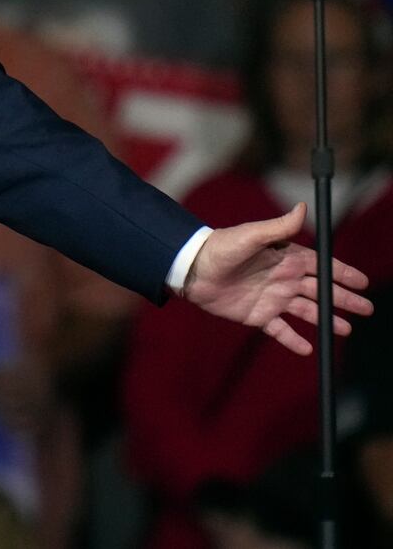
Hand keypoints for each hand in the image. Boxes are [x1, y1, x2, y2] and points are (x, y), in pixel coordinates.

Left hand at [183, 203, 373, 354]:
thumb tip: (303, 207)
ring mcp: (272, 298)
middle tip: (366, 308)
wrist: (190, 270)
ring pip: (306, 311)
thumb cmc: (220, 247)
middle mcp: (283, 279)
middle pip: (321, 291)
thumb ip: (279, 227)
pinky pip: (279, 331)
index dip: (343, 274)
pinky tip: (307, 349)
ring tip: (345, 330)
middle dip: (344, 299)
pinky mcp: (257, 316)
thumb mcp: (251, 235)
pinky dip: (293, 340)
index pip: (322, 266)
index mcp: (286, 258)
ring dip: (326, 320)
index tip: (363, 281)